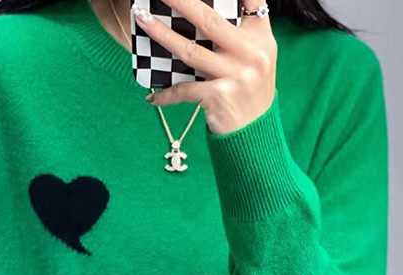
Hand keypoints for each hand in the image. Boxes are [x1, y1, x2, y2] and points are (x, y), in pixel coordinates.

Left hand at [131, 0, 276, 134]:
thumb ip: (241, 34)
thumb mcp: (256, 59)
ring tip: (142, 20)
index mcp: (260, 39)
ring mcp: (236, 75)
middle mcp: (251, 54)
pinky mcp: (219, 96)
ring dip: (161, 34)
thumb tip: (204, 13)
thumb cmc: (249, 92)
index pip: (252, 1)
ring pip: (190, 50)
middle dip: (180, 1)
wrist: (255, 134)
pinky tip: (152, 97)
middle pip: (209, 20)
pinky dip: (166, 95)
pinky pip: (184, 90)